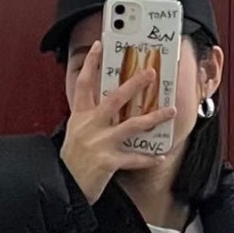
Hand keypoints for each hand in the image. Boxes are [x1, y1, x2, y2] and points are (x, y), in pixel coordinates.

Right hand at [60, 40, 176, 204]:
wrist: (63, 187)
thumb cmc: (71, 163)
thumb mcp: (74, 135)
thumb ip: (89, 120)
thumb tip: (108, 110)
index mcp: (80, 117)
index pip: (84, 84)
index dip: (91, 63)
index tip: (100, 45)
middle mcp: (90, 126)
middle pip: (115, 98)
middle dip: (135, 84)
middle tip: (150, 73)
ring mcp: (99, 143)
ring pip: (131, 125)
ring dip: (153, 117)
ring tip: (170, 111)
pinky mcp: (107, 161)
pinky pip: (133, 158)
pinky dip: (147, 159)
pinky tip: (159, 156)